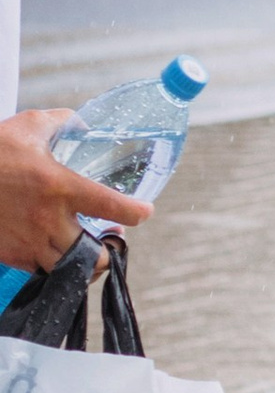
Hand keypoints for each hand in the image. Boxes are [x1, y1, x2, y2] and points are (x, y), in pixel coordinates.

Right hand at [0, 109, 151, 273]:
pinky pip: (41, 271)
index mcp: (60, 187)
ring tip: (85, 249)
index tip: (144, 211)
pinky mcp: (11, 255)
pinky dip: (53, 266)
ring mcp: (29, 242)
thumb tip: (79, 122)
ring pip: (70, 269)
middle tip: (108, 237)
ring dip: (82, 263)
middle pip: (95, 256)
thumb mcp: (26, 127)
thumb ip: (59, 123)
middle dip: (108, 251)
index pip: (113, 207)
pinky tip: (53, 250)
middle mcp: (49, 220)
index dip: (136, 213)